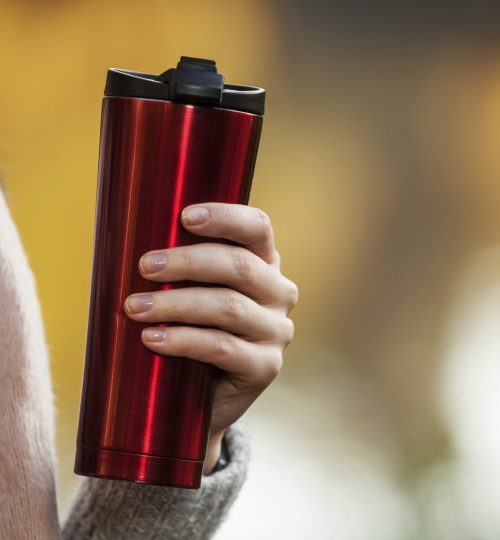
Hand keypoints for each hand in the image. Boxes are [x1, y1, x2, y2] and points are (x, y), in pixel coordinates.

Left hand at [123, 203, 297, 473]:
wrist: (202, 394)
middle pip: (240, 266)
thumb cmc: (192, 328)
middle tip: (145, 266)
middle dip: (187, 262)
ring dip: (176, 304)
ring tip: (135, 307)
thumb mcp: (195, 288)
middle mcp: (279, 293)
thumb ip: (185, 265)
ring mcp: (276, 331)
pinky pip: (223, 347)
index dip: (225, 217)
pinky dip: (183, 340)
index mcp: (265, 263)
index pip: (258, 228)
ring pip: (228, 307)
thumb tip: (133, 233)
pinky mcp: (266, 366)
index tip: (184, 217)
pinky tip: (152, 339)